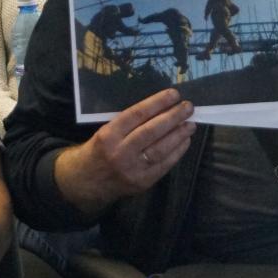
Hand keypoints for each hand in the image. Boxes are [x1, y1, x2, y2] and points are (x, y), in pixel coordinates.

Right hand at [56, 89, 195, 211]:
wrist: (86, 183)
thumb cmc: (97, 151)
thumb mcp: (104, 132)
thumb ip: (127, 123)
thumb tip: (160, 108)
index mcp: (108, 135)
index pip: (137, 114)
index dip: (157, 103)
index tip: (173, 94)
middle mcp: (120, 152)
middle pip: (152, 131)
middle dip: (173, 117)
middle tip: (188, 107)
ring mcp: (132, 169)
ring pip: (160, 149)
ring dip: (179, 135)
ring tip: (190, 124)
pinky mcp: (142, 182)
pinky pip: (164, 165)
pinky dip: (177, 152)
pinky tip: (185, 141)